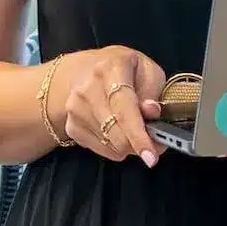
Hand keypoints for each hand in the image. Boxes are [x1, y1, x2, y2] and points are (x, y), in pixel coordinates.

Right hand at [52, 45, 165, 165]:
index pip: (124, 108)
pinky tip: (117, 129)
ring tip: (134, 128)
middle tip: (155, 140)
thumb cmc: (125, 70)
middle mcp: (88, 88)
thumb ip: (152, 92)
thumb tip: (151, 113)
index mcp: (111, 68)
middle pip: (116, 132)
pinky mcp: (71, 126)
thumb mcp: (147, 70)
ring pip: (110, 145)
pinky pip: (100, 149)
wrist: (86, 71)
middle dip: (139, 143)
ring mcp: (75, 109)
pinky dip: (115, 146)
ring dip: (129, 144)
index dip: (138, 135)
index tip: (151, 156)